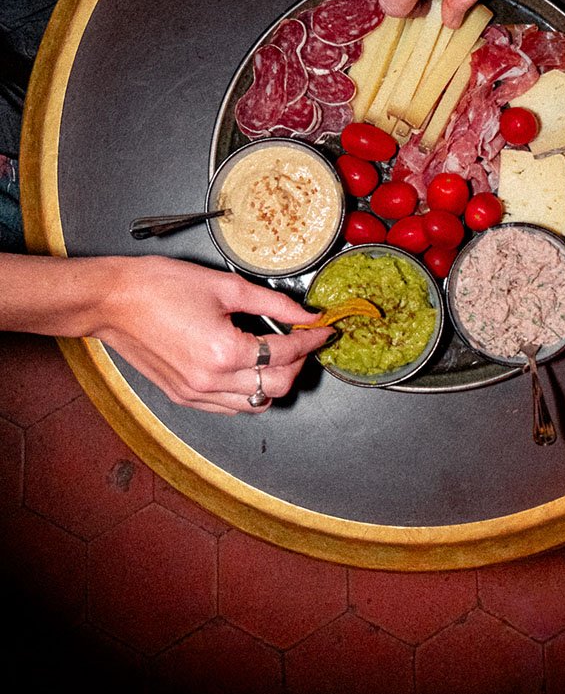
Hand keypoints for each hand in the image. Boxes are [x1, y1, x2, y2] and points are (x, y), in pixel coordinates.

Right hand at [95, 256, 331, 414]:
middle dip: (298, 364)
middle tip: (303, 340)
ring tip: (278, 354)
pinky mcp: (183, 397)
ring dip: (275, 381)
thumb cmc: (158, 286)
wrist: (111, 300)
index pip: (285, 354)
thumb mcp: (225, 286)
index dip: (311, 340)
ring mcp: (195, 394)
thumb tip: (304, 313)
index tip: (322, 329)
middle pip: (277, 386)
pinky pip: (229, 407)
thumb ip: (272, 303)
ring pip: (255, 404)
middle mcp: (210, 381)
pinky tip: (249, 368)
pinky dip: (248, 392)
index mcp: (224, 352)